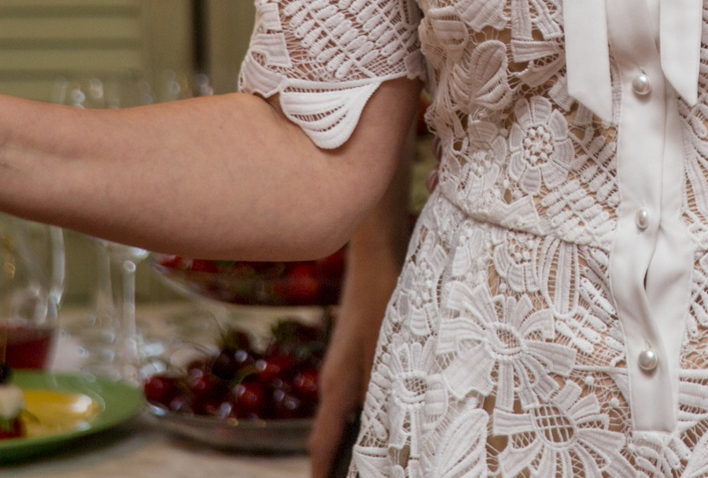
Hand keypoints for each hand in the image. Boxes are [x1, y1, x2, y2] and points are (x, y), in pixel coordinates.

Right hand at [312, 205, 402, 476]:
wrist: (378, 252)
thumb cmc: (385, 299)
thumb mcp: (385, 352)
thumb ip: (378, 394)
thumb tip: (375, 434)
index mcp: (337, 387)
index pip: (322, 445)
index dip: (323, 473)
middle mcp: (335, 381)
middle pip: (329, 435)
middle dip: (336, 462)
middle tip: (350, 475)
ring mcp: (344, 367)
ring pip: (343, 416)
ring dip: (351, 441)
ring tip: (369, 462)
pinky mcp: (357, 354)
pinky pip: (355, 397)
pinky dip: (362, 417)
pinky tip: (384, 421)